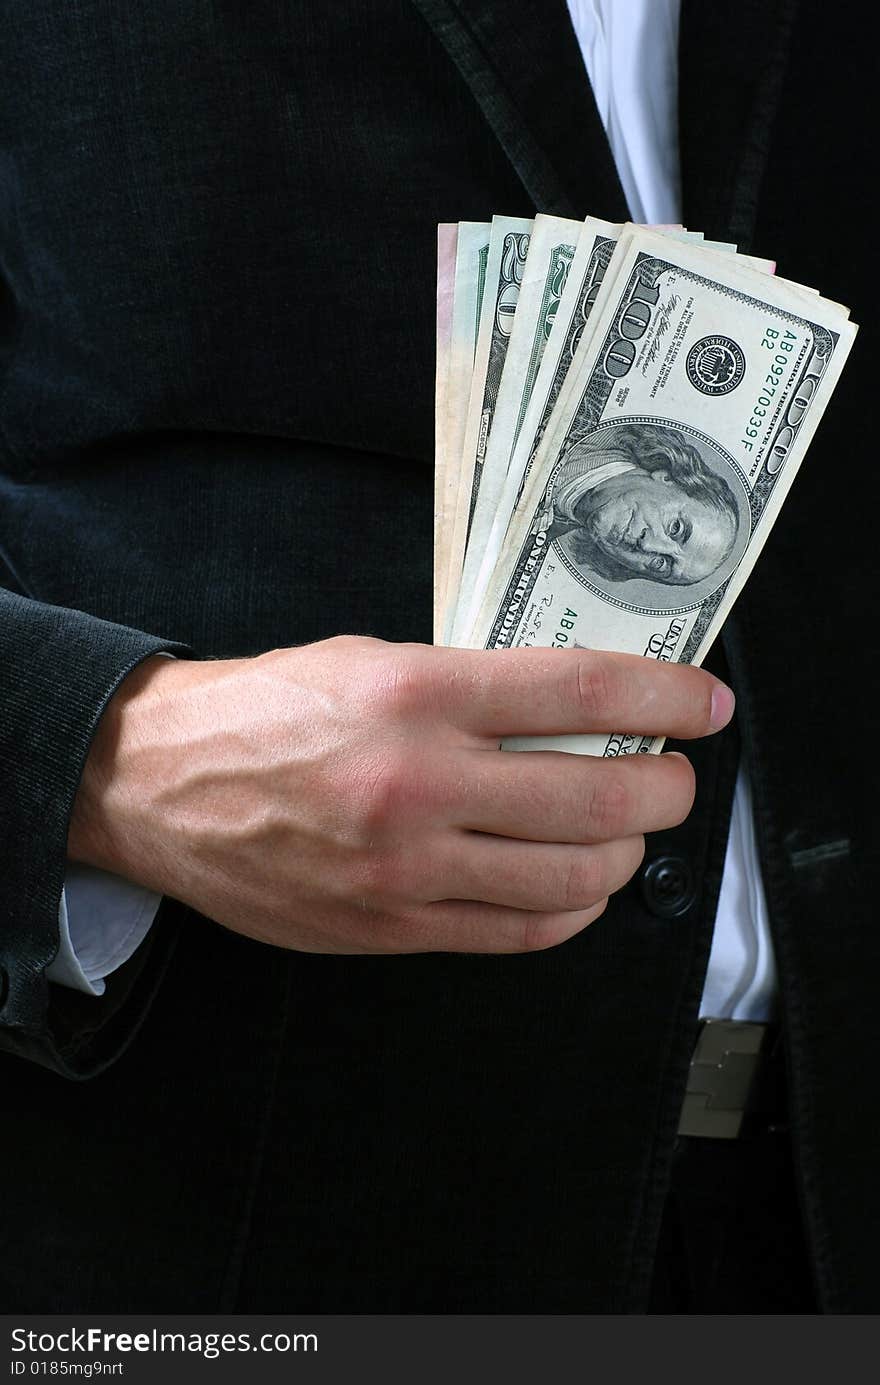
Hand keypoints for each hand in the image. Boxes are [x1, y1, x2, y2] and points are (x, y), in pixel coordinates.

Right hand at [67, 637, 733, 954]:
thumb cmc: (262, 712)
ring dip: (626, 855)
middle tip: (670, 775)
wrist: (156, 783)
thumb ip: (470, 686)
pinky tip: (574, 887)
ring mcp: (405, 867)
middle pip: (598, 795)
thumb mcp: (369, 659)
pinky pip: (517, 933)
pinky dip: (571, 911)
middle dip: (663, 788)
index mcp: (414, 693)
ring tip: (625, 832)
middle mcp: (416, 782)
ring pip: (572, 878)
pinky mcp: (388, 926)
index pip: (579, 691)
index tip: (702, 705)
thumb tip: (574, 708)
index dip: (663, 697)